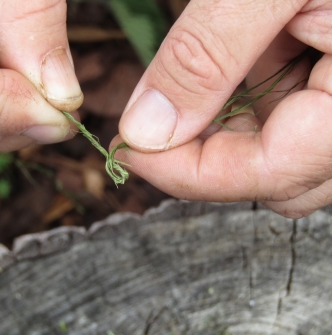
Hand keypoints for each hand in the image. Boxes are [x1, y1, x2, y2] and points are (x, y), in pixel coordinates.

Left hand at [114, 0, 331, 217]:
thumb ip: (207, 55)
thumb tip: (145, 129)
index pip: (271, 174)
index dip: (190, 172)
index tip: (130, 149)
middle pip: (277, 180)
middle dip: (208, 159)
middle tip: (153, 125)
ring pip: (279, 156)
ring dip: (226, 131)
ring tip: (202, 77)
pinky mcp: (328, 84)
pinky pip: (284, 117)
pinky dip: (245, 101)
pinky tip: (235, 59)